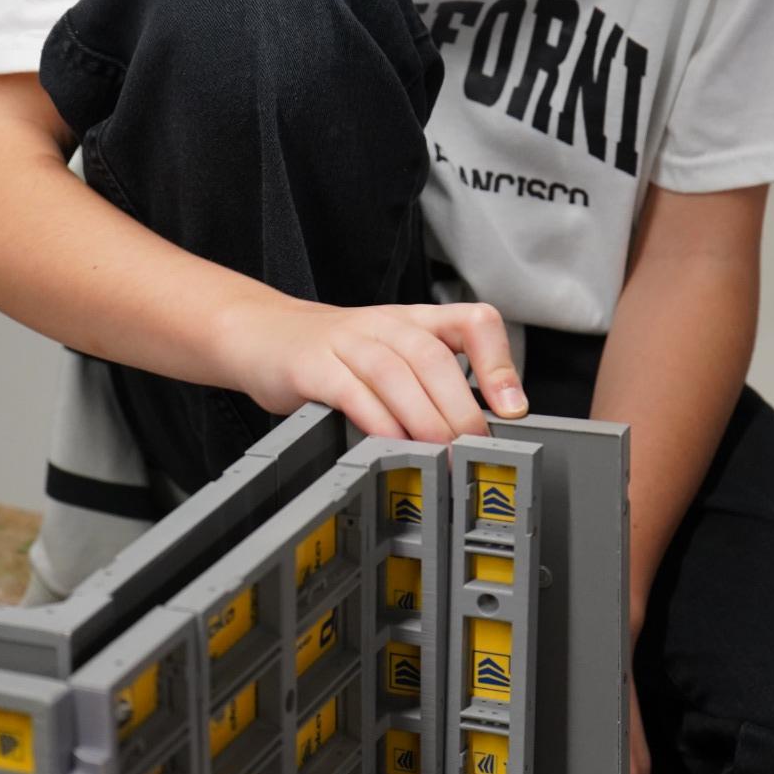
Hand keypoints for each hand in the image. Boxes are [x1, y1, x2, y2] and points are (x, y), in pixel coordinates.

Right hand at [222, 295, 527, 441]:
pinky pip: (352, 390)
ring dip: (424, 418)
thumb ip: (429, 387)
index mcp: (413, 320)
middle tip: (473, 450)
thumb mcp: (389, 357)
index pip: (472, 321)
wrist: (261, 333)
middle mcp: (385, 324)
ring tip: (440, 453)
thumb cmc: (334, 354)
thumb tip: (476, 438)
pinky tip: (391, 444)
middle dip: (460, 409)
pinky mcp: (312, 364)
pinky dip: (377, 420)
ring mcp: (346, 340)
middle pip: (434, 358)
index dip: (499, 362)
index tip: (511, 409)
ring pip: (396, 372)